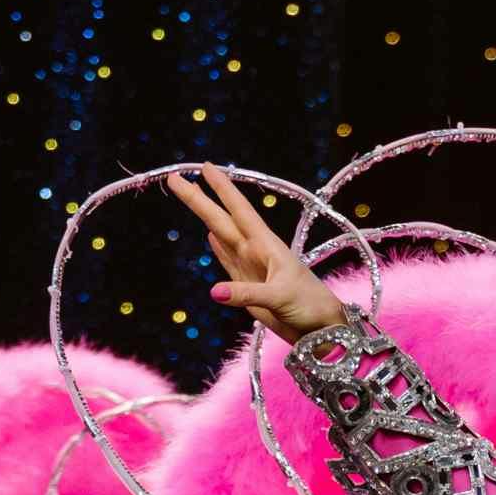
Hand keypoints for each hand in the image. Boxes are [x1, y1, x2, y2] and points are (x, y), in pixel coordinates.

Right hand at [167, 164, 349, 342]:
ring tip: (191, 194)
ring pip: (221, 235)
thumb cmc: (309, 305)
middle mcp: (255, 251)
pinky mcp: (246, 286)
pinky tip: (210, 237)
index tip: (206, 167)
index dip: (223, 189)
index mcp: (266, 245)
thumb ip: (248, 293)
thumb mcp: (280, 296)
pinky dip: (217, 248)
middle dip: (199, 198)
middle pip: (221, 219)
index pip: (239, 210)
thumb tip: (215, 292)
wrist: (320, 328)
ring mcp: (250, 267)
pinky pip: (228, 260)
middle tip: (175, 178)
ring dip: (205, 216)